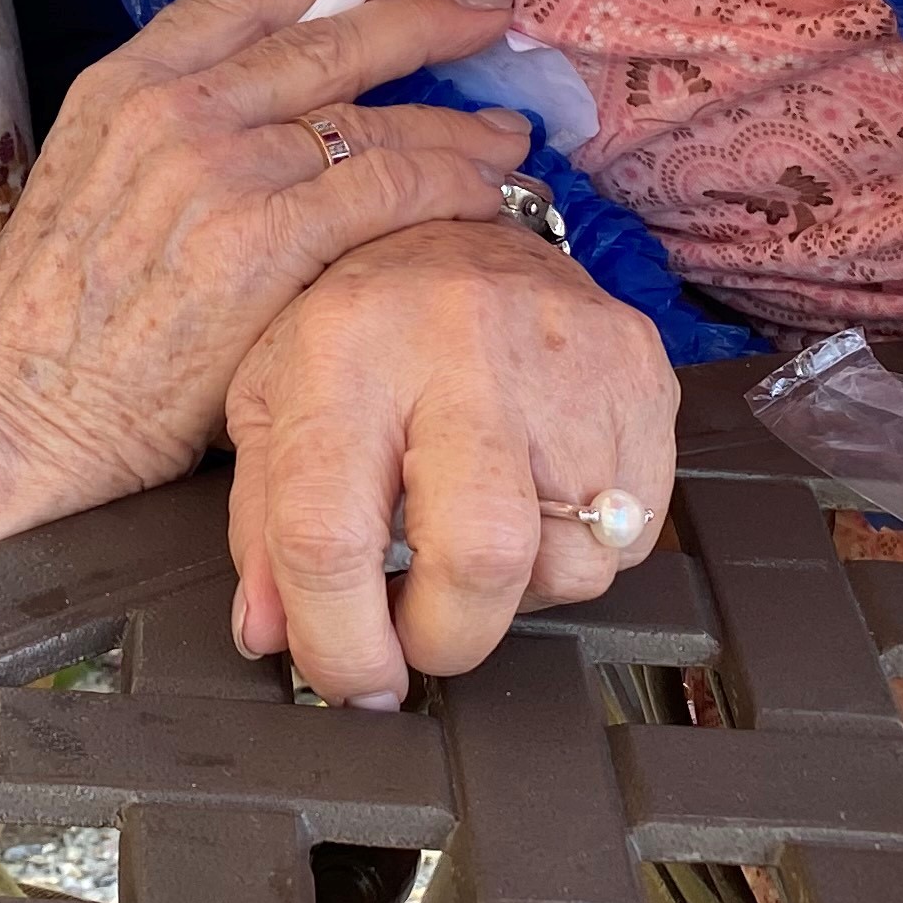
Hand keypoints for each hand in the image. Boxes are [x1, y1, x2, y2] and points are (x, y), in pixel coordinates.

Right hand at [0, 0, 524, 531]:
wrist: (1, 414)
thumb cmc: (44, 331)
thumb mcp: (89, 189)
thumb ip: (175, 150)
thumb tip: (276, 143)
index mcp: (124, 84)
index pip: (250, 0)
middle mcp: (176, 107)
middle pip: (334, 39)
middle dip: (426, 24)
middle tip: (486, 27)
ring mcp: (221, 168)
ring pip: (374, 120)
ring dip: (457, 128)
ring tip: (507, 142)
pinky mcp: (262, 241)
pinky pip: (386, 189)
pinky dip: (449, 188)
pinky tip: (485, 203)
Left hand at [218, 217, 674, 708]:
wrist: (461, 224)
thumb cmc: (356, 323)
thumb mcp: (270, 398)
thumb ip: (261, 524)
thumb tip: (270, 633)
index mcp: (344, 348)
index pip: (329, 533)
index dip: (337, 641)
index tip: (351, 678)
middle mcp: (459, 343)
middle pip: (479, 558)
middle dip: (445, 638)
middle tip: (420, 634)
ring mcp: (565, 356)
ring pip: (566, 563)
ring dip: (514, 592)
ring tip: (472, 531)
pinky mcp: (640, 373)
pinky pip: (631, 534)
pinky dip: (577, 548)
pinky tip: (533, 496)